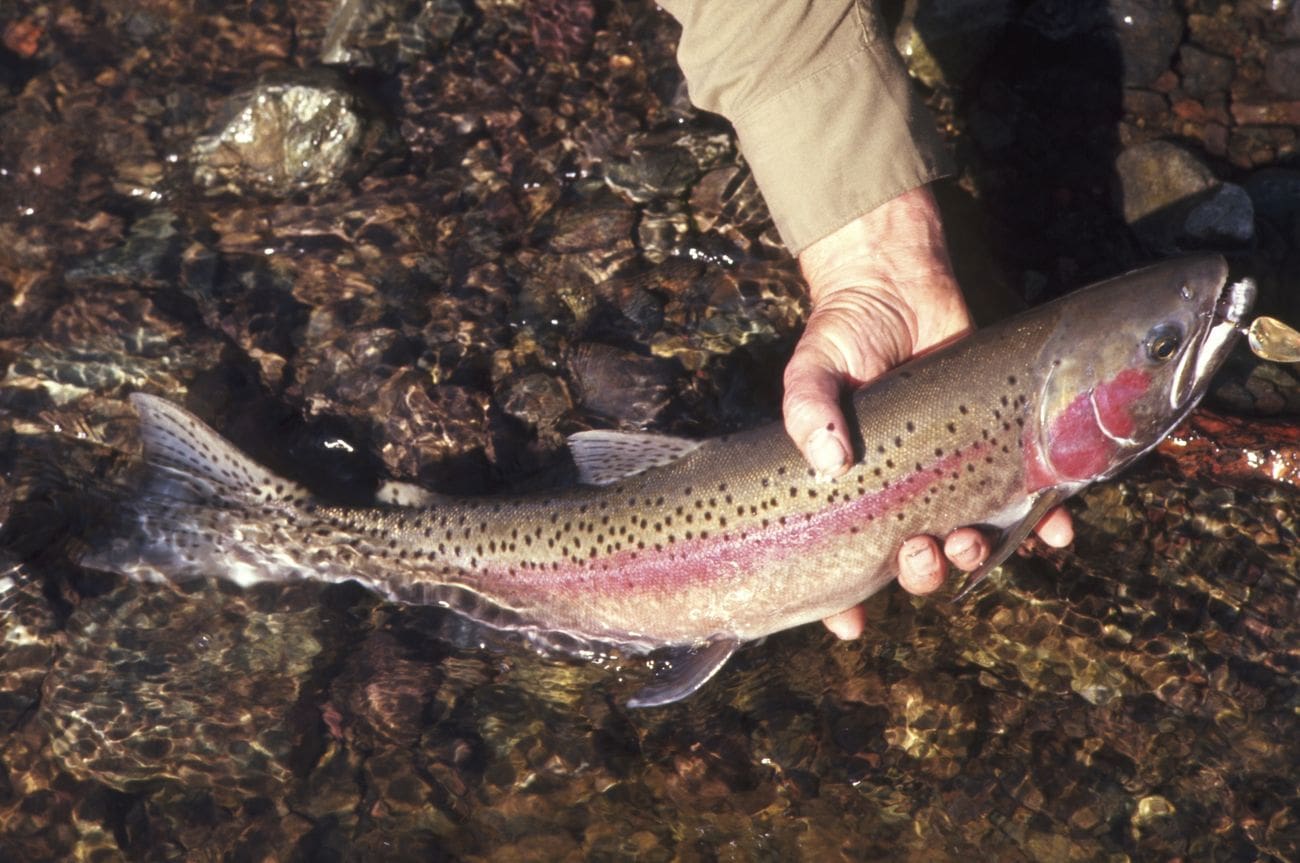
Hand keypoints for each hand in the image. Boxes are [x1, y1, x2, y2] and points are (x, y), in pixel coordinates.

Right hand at [784, 185, 1072, 638]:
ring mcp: (953, 473)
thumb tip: (826, 459)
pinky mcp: (996, 446)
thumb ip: (809, 409)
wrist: (898, 281)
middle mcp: (905, 490)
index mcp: (856, 487)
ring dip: (975, 556)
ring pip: (970, 539)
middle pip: (914, 559)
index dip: (844, 603)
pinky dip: (1045, 523)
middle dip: (921, 571)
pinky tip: (1053, 532)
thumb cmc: (844, 331)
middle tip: (922, 551)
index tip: (850, 626)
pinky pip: (1026, 499)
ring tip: (971, 541)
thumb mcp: (812, 369)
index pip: (844, 559)